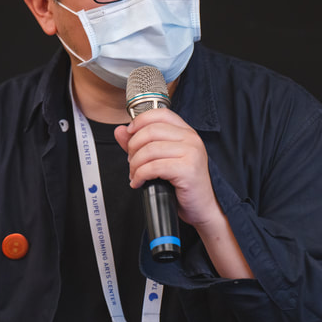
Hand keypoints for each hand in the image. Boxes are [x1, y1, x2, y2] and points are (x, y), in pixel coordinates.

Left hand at [114, 108, 221, 227]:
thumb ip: (139, 143)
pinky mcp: (187, 169)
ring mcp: (192, 152)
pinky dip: (140, 175)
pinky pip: (154, 167)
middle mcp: (191, 138)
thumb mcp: (160, 159)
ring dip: (135, 164)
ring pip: (150, 150)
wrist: (202, 207)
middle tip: (131, 162)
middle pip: (151, 131)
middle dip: (133, 147)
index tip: (129, 132)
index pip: (160, 113)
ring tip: (134, 174)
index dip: (140, 120)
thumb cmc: (183, 184)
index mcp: (186, 132)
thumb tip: (119, 130)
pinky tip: (138, 182)